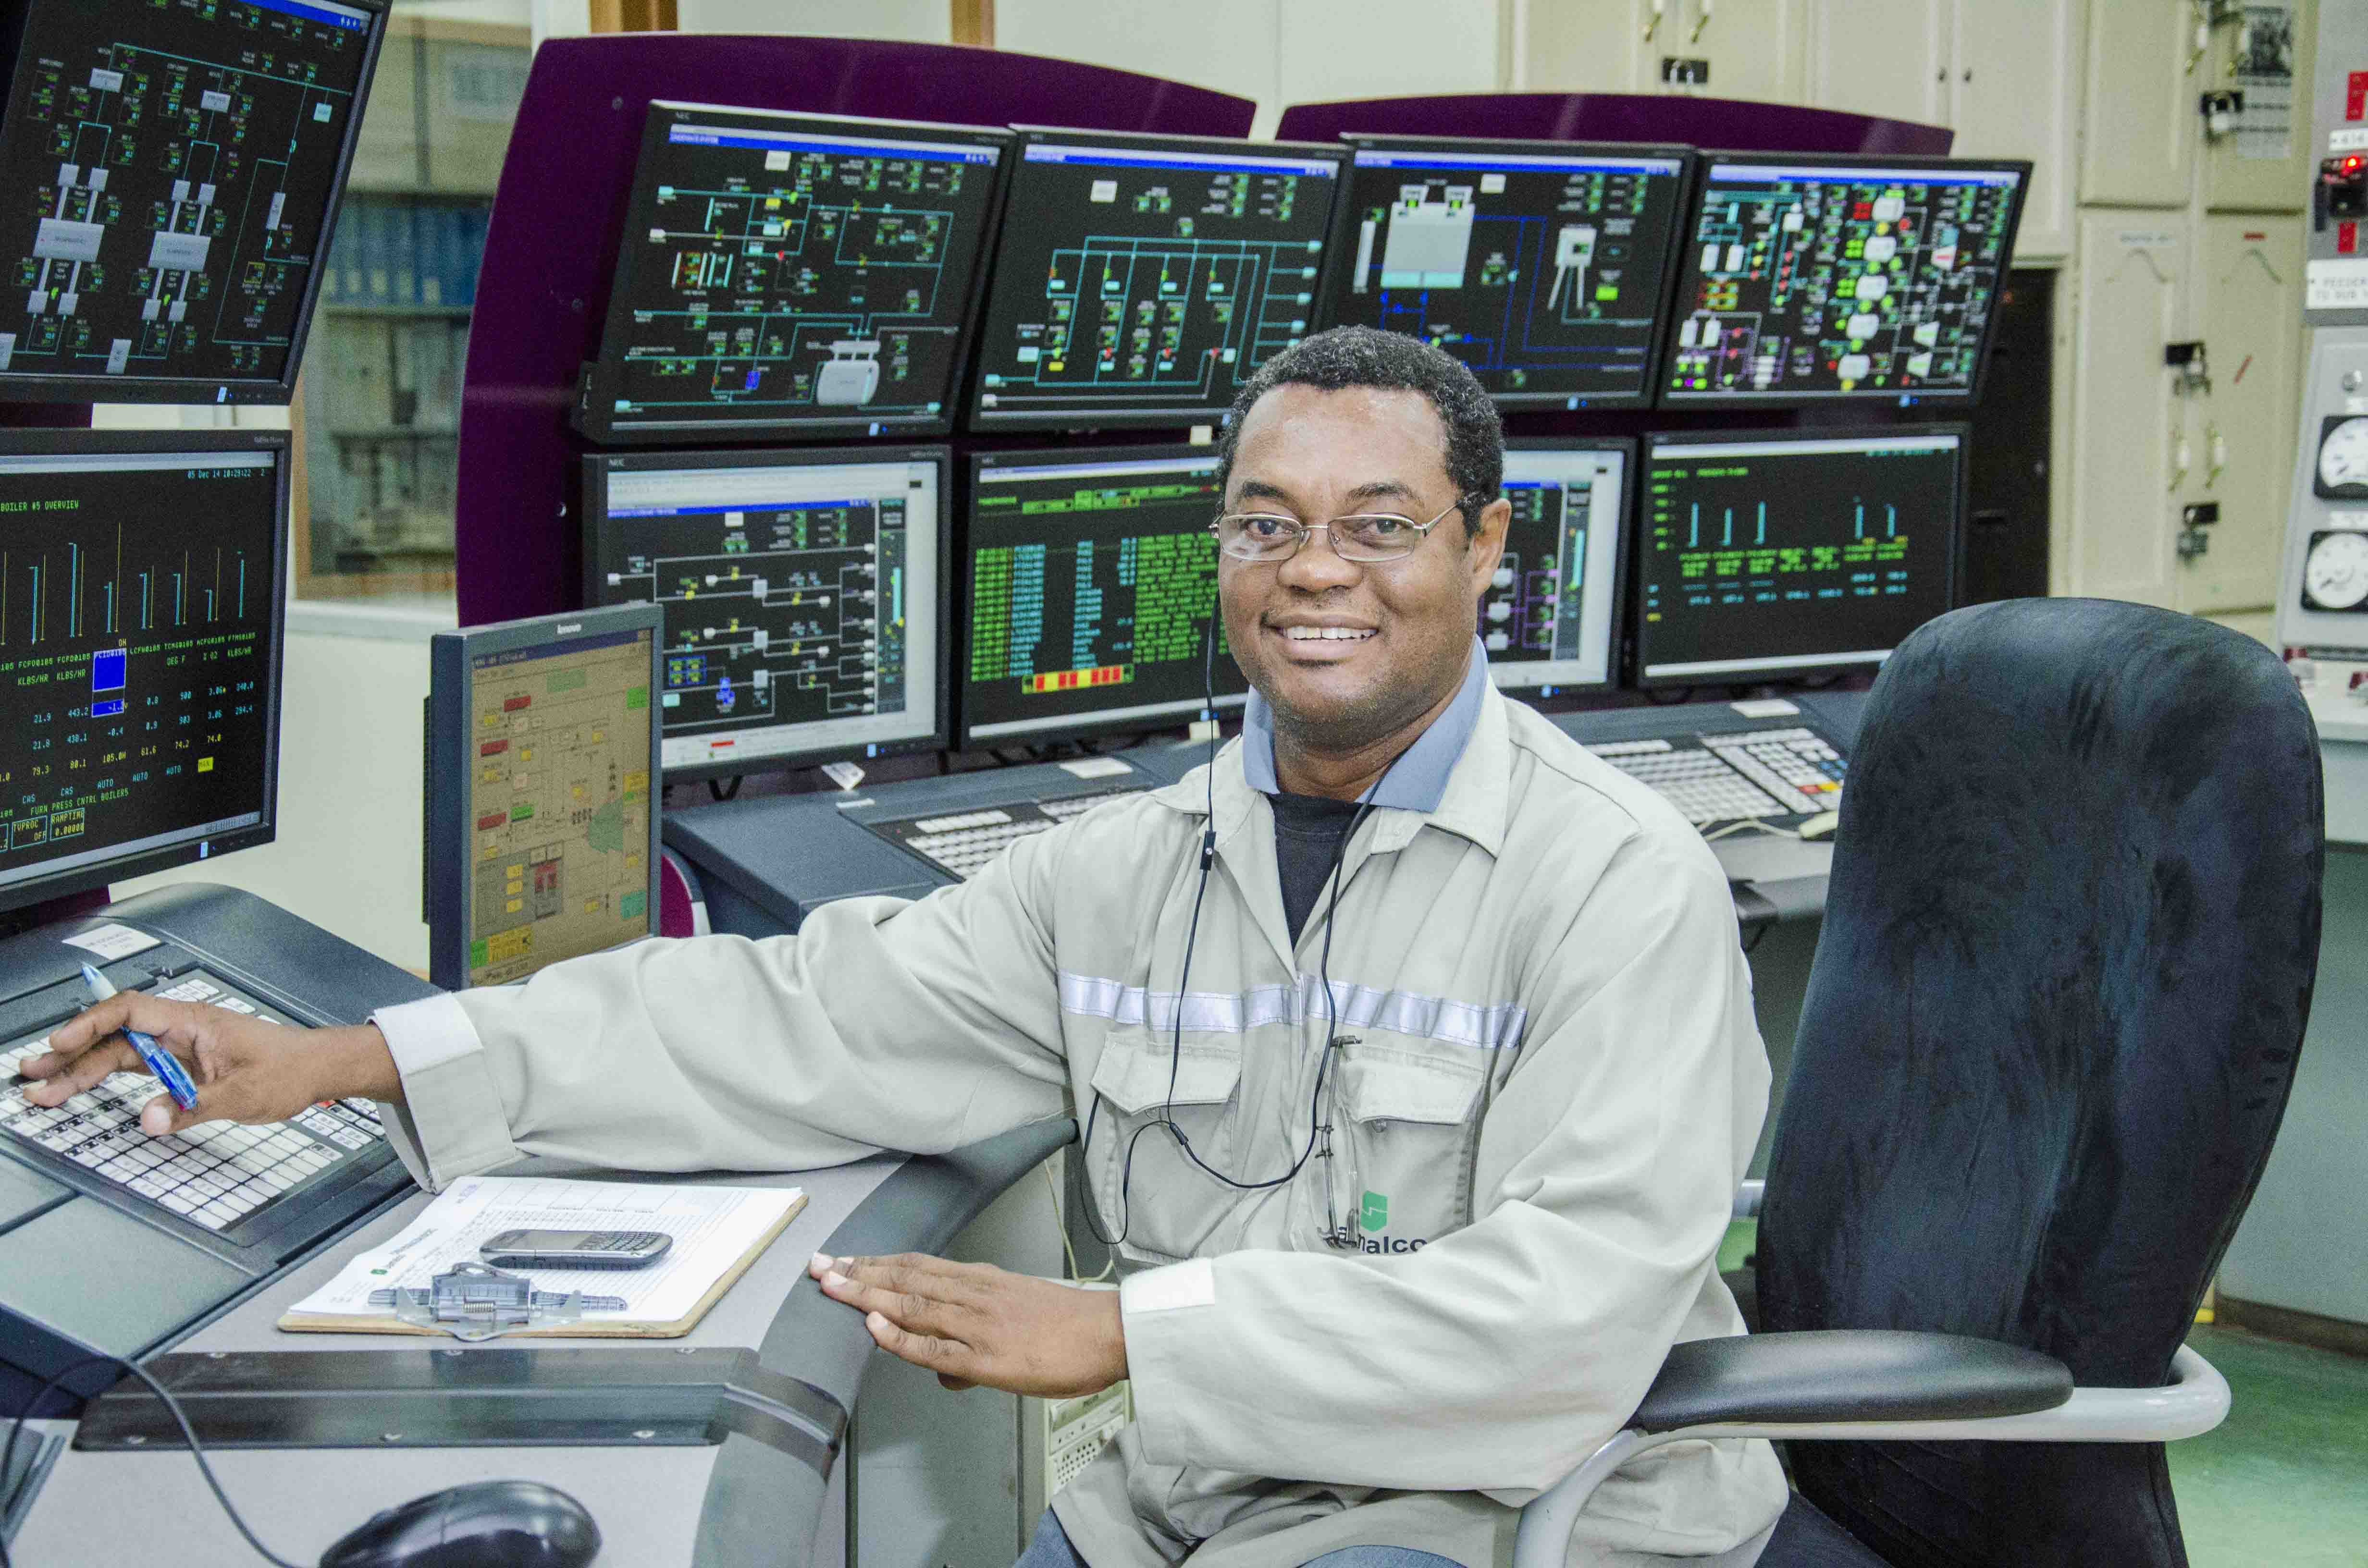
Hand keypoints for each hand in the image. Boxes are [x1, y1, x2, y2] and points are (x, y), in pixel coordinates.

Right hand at [17, 994, 400, 1136]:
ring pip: (120, 1054)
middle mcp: (181, 1030)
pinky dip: (108, 1079)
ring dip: (82, 1071)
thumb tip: (150, 1120)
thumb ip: (194, 1107)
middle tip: (33, 1077)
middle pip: (115, 1037)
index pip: (131, 1012)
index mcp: (194, 1022)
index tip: (61, 1044)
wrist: (318, 1069)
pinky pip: (137, 1068)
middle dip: (72, 1056)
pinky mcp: (183, 1065)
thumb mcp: (243, 1095)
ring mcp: (179, 1048)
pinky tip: (81, 1089)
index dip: (92, 1024)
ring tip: (44, 1090)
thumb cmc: (290, 1069)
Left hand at [808, 1251, 1125, 1397]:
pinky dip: (900, 1337)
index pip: (918, 1266)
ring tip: (831, 1286)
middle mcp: (974, 1294)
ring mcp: (978, 1324)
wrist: (1111, 1333)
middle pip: (905, 1278)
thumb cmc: (1069, 1329)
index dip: (876, 1262)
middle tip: (818, 1265)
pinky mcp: (987, 1358)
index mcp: (982, 1281)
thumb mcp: (1017, 1321)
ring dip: (866, 1295)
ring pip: (912, 1305)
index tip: (843, 1258)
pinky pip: (934, 1348)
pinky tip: (873, 1328)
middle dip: (857, 1272)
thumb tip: (943, 1374)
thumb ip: (973, 1345)